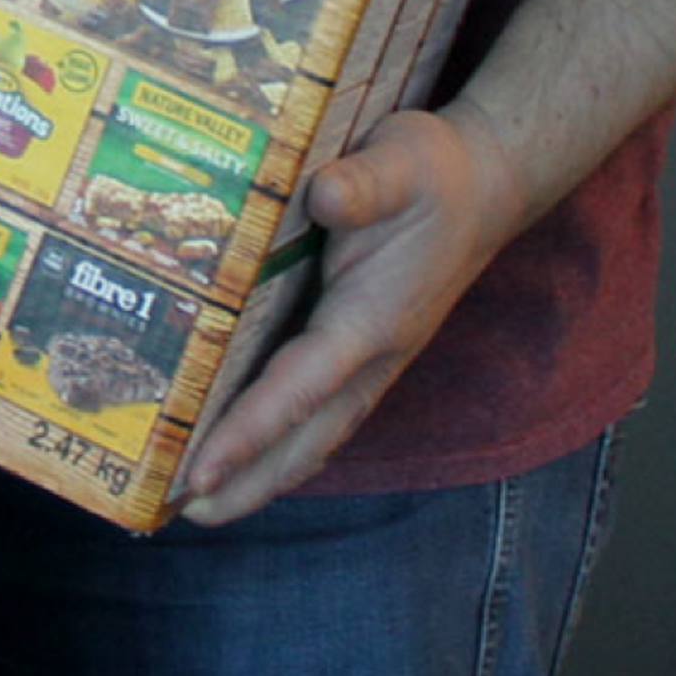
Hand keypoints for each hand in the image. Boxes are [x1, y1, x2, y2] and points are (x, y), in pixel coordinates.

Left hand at [175, 99, 542, 523]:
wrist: (486, 187)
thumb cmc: (435, 173)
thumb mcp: (402, 160)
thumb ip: (364, 182)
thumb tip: (324, 193)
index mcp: (372, 319)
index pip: (301, 389)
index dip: (249, 434)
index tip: (201, 472)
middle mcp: (371, 357)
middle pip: (307, 439)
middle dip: (250, 482)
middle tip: (188, 515)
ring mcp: (370, 363)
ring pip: (315, 436)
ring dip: (264, 476)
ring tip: (204, 506)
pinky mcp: (362, 355)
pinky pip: (317, 415)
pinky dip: (280, 445)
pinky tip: (243, 456)